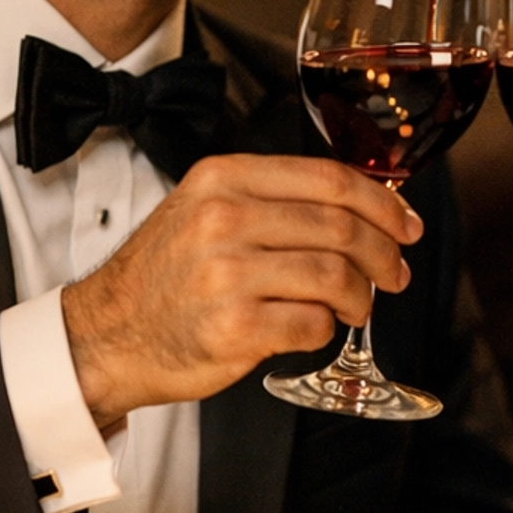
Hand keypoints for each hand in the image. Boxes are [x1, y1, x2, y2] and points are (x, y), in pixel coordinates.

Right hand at [62, 154, 420, 430]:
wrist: (107, 334)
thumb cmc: (166, 276)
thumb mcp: (205, 209)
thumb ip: (273, 199)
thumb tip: (364, 208)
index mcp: (225, 178)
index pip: (329, 180)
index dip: (383, 205)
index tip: (406, 227)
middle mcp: (224, 218)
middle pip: (341, 227)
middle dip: (384, 255)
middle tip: (395, 274)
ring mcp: (227, 273)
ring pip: (336, 276)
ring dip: (361, 296)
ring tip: (357, 306)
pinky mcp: (234, 327)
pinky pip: (313, 324)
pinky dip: (326, 329)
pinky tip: (315, 328)